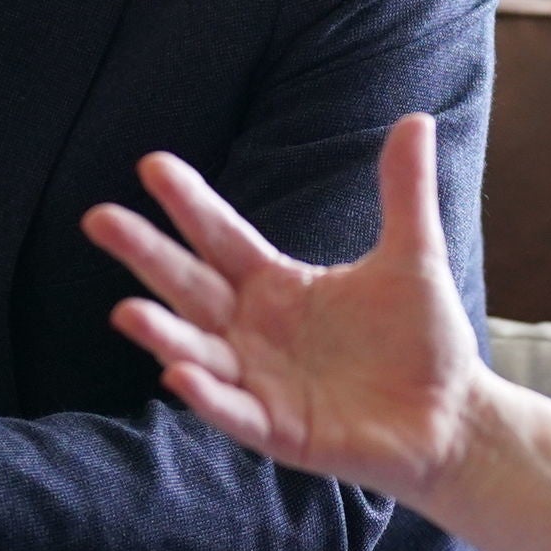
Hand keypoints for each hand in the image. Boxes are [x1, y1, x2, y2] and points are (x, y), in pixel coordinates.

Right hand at [84, 116, 484, 510]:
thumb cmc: (421, 338)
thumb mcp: (413, 257)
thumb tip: (415, 118)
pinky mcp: (280, 431)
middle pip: (190, 286)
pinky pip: (235, 413)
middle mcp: (254, 330)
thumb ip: (404, 193)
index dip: (189, 203)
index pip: (221, 237)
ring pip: (200, 352)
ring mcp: (261, 382)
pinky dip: (208, 396)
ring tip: (126, 311)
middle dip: (146, 254)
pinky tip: (180, 376)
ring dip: (163, 334)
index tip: (152, 164)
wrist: (452, 417)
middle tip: (98, 217)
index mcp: (276, 285)